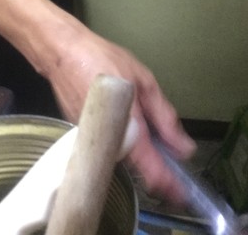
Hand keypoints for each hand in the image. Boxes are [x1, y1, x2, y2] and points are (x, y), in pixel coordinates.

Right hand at [38, 20, 195, 202]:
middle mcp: (106, 144)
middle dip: (157, 166)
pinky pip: (108, 146)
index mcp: (126, 130)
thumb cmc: (103, 61)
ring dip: (140, 152)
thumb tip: (184, 146)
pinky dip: (123, 141)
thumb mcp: (144, 82)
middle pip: (136, 169)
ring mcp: (91, 143)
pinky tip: (129, 122)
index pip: (151, 171)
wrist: (63, 53)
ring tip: (153, 133)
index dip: (169, 185)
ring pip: (122, 158)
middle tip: (172, 151)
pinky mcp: (81, 138)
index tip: (182, 194)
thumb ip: (164, 116)